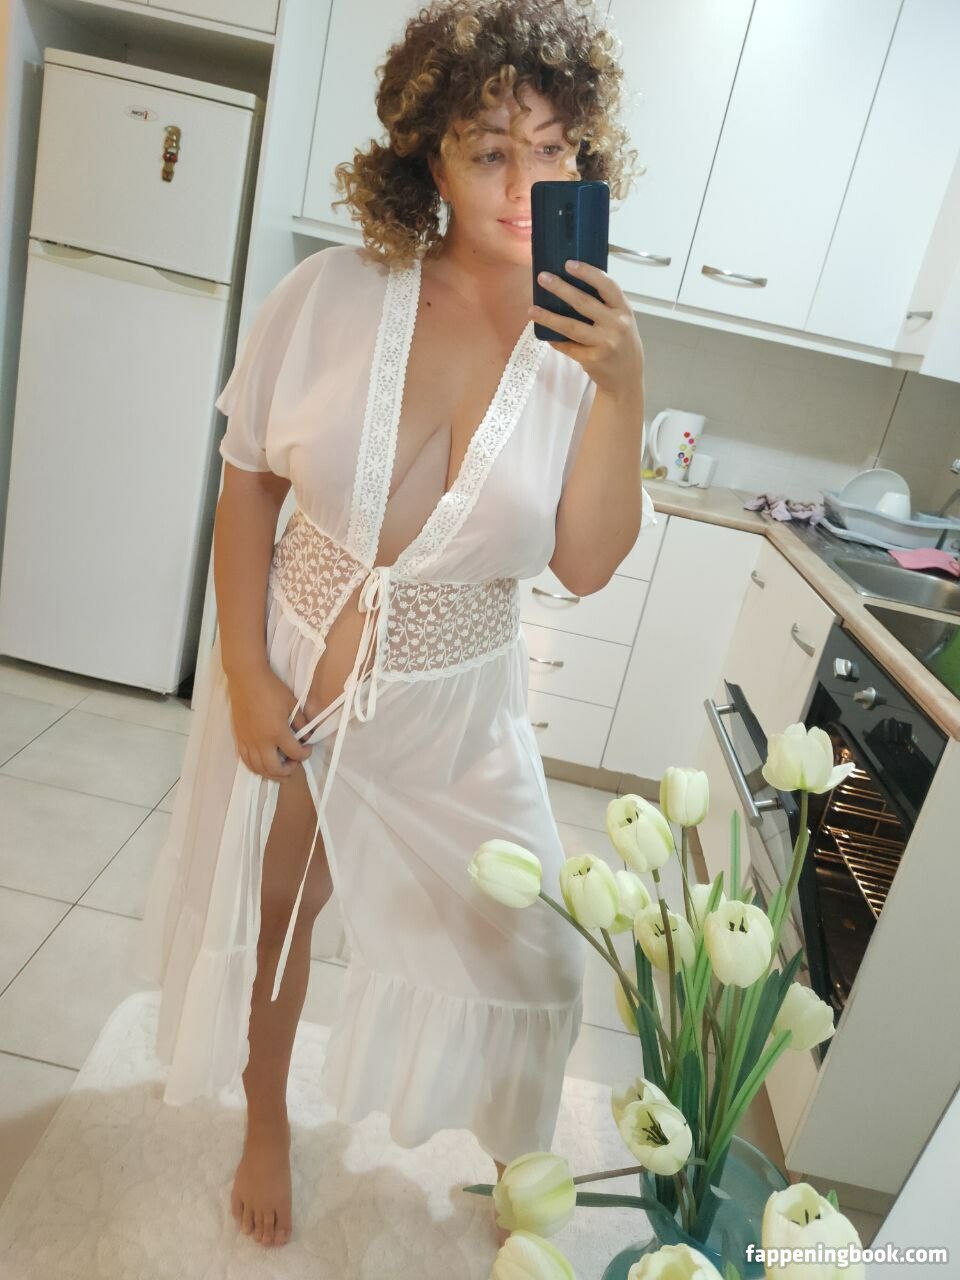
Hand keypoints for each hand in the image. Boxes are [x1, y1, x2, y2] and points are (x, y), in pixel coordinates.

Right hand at [226, 665, 313, 780]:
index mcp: (278, 732)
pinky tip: (263, 765)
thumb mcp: (292, 704)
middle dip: (288, 771)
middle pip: (275, 769)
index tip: (307, 749)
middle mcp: (262, 742)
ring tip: (280, 770)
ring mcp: (248, 742)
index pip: (295, 753)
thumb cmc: (271, 689)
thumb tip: (306, 738)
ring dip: (271, 774)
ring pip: (258, 769)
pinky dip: (256, 767)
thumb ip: (302, 723)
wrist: (247, 679)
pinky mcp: (239, 739)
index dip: (305, 754)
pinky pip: (246, 761)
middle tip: (294, 764)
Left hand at [529, 259, 643, 401]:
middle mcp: (617, 325)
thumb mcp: (622, 320)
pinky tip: (543, 333)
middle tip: (543, 278)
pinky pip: (568, 346)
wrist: (626, 377)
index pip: (607, 285)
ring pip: (571, 326)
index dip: (588, 273)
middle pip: (584, 303)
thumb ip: (606, 304)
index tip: (569, 264)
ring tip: (532, 309)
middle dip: (561, 289)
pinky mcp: (592, 359)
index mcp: (624, 310)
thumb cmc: (621, 342)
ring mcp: (604, 343)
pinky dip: (554, 340)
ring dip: (548, 317)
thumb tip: (572, 283)